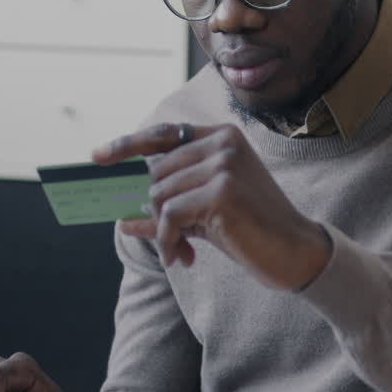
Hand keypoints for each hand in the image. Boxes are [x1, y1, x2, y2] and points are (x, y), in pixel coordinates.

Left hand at [92, 123, 330, 291]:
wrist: (295, 251)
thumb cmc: (251, 231)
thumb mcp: (203, 217)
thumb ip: (166, 211)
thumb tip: (121, 220)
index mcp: (221, 137)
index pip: (163, 134)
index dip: (126, 144)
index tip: (96, 157)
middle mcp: (222, 143)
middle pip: (155, 173)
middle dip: (156, 210)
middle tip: (175, 239)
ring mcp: (223, 164)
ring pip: (159, 195)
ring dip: (164, 230)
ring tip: (183, 250)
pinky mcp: (222, 191)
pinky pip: (170, 215)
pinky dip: (170, 241)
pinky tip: (184, 258)